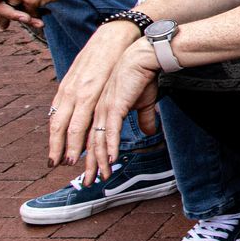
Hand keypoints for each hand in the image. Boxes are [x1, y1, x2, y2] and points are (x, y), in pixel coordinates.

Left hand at [84, 41, 161, 171]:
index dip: (92, 156)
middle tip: (90, 182)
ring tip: (101, 176)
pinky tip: (110, 160)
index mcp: (101, 110)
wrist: (143, 58)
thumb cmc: (143, 77)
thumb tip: (149, 133)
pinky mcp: (114, 106)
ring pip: (98, 141)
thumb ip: (145, 118)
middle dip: (90, 165)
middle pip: (91, 143)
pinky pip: (110, 132)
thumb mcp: (144, 102)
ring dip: (99, 161)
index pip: (93, 138)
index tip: (94, 171)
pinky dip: (110, 147)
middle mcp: (98, 111)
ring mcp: (103, 109)